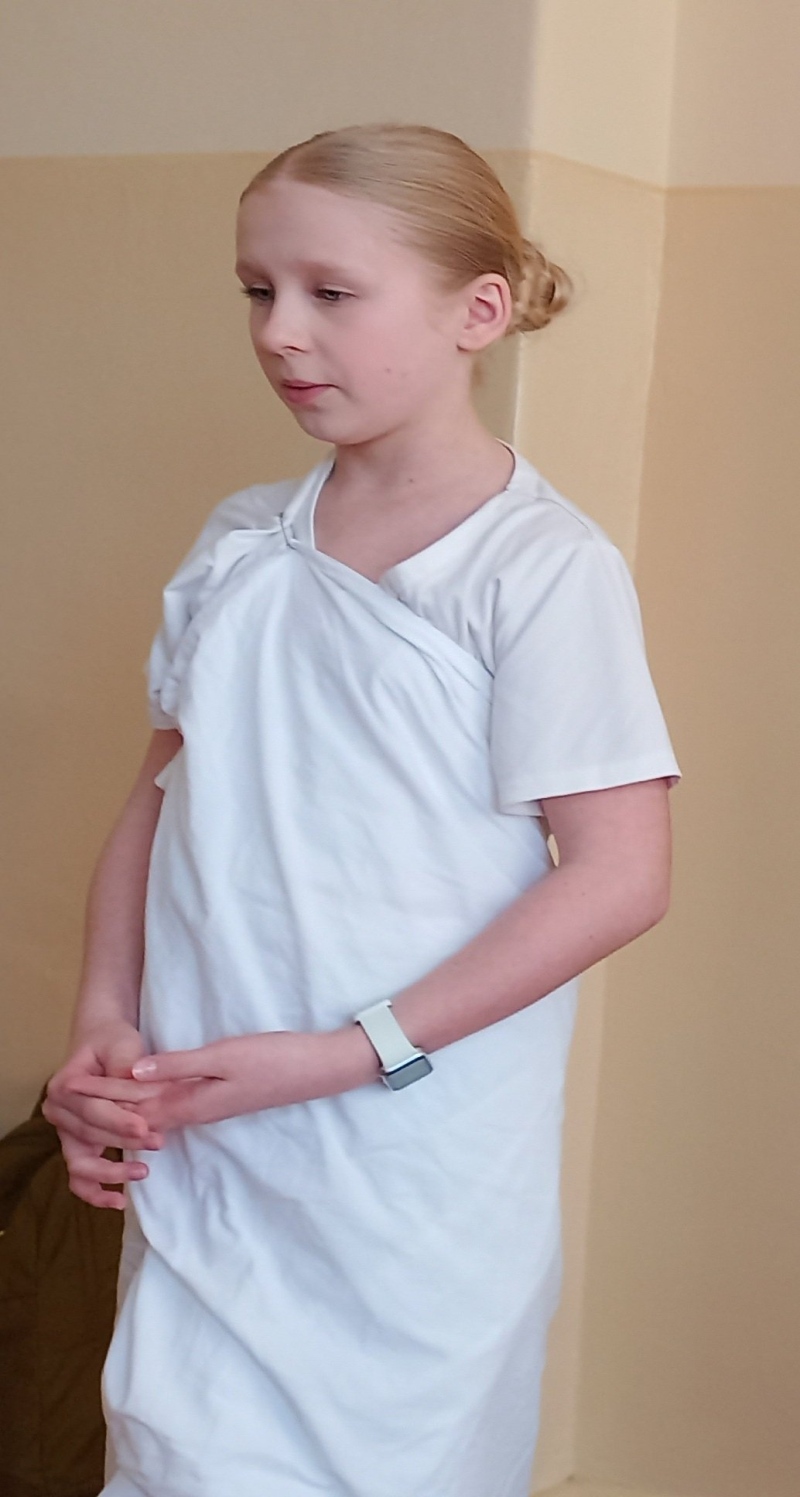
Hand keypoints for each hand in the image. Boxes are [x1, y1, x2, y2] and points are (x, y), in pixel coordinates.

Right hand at [43, 1020, 164, 1208]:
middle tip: (157, 1143)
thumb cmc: (113, 1042)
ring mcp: (66, 1132)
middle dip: (125, 1143)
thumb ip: (127, 1066)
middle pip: (91, 1136)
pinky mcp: (78, 1145)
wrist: (102, 1042)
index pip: (93, 1110)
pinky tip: (120, 1201)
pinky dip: (96, 1192)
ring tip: (142, 1172)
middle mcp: (58, 1111)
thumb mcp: (123, 1044)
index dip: (119, 1121)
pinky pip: (80, 1178)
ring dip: (111, 1172)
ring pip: (81, 1163)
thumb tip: (136, 1086)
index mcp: (65, 1086)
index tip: (146, 1128)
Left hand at [78, 1026, 379, 1132]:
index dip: (100, 1097)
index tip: (70, 1088)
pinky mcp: (218, 1101)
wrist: (318, 1071)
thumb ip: (179, 1066)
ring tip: (93, 1100)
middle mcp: (194, 1112)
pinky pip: (172, 1108)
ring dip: (123, 1107)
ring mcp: (208, 1109)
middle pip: (138, 1114)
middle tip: (68, 1095)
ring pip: (153, 1113)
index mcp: (191, 1103)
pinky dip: (148, 1104)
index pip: (133, 1106)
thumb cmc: (275, 1059)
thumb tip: (132, 1074)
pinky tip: (141, 1099)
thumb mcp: (225, 1055)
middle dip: (103, 1106)